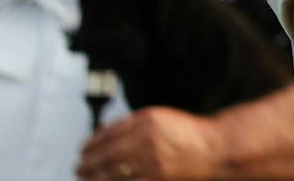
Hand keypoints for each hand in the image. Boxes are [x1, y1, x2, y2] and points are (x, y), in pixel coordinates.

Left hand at [77, 107, 219, 180]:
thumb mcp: (162, 118)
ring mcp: (151, 159)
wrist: (215, 148)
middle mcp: (146, 138)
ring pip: (112, 171)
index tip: (83, 149)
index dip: (92, 143)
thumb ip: (134, 123)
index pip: (109, 132)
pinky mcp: (156, 177)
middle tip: (79, 166)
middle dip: (88, 162)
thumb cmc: (190, 133)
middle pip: (106, 153)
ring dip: (94, 176)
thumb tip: (104, 132)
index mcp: (147, 120)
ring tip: (85, 176)